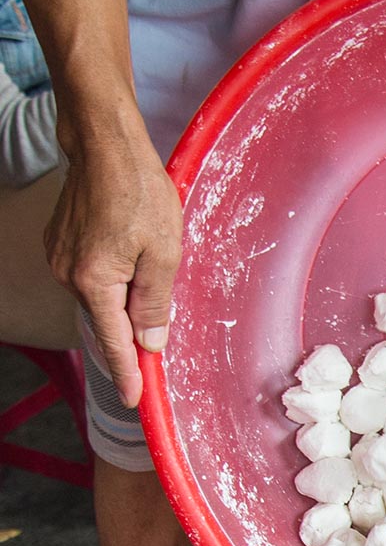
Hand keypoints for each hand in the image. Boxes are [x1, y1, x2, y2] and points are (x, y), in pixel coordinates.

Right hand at [44, 130, 181, 407]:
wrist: (105, 146)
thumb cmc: (140, 193)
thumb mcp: (163, 253)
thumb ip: (155, 302)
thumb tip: (149, 343)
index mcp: (95, 281)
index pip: (114, 342)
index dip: (128, 372)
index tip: (134, 399)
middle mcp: (69, 275)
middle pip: (107, 318)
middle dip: (132, 326)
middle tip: (159, 323)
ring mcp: (61, 258)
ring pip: (101, 295)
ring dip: (125, 294)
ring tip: (149, 261)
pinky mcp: (61, 243)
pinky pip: (92, 275)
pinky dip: (114, 276)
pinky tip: (130, 251)